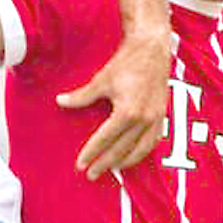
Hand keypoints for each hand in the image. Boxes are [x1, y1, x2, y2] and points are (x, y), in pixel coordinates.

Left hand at [57, 21, 171, 177]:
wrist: (152, 48)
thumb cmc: (127, 62)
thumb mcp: (101, 80)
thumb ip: (82, 96)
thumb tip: (61, 102)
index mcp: (127, 112)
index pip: (105, 140)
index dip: (91, 153)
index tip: (81, 164)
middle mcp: (144, 119)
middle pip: (122, 150)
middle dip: (105, 163)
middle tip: (92, 174)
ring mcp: (155, 119)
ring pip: (140, 150)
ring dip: (125, 162)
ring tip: (112, 169)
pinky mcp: (162, 115)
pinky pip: (153, 141)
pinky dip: (143, 152)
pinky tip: (133, 156)